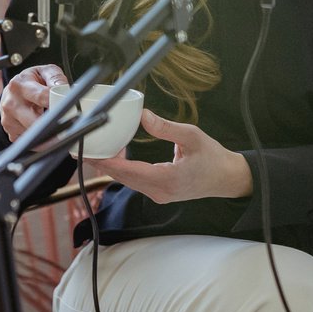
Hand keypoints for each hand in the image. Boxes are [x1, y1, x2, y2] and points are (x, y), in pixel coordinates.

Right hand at [0, 64, 69, 141]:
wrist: (14, 92)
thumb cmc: (32, 82)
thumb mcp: (44, 72)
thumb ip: (55, 78)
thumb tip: (64, 90)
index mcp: (19, 85)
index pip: (42, 97)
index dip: (59, 103)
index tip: (72, 108)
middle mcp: (11, 104)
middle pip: (37, 121)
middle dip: (55, 123)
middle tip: (71, 124)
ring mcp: (9, 121)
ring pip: (36, 135)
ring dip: (51, 133)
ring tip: (59, 126)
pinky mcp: (12, 134)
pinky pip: (33, 144)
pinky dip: (44, 141)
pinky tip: (49, 133)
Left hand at [85, 109, 252, 203]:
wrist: (227, 179)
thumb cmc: (213, 158)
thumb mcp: (192, 136)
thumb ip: (166, 128)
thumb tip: (144, 116)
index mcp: (168, 179)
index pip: (130, 171)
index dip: (108, 162)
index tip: (92, 153)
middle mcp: (160, 191)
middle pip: (123, 178)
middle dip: (103, 164)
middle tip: (85, 149)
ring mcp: (158, 195)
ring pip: (127, 181)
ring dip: (112, 167)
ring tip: (97, 150)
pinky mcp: (159, 193)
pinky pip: (135, 182)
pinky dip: (124, 170)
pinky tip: (117, 157)